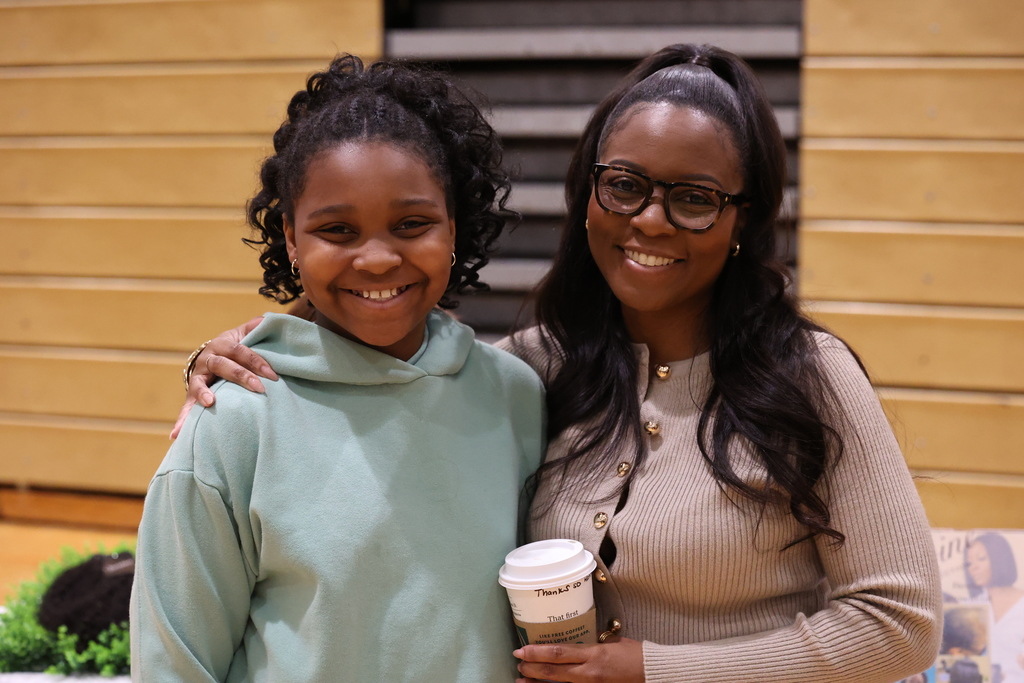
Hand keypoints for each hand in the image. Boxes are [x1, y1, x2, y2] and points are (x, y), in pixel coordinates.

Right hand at [170, 316, 275, 438]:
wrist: (213, 357)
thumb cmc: (236, 348)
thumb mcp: (245, 335)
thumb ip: (257, 329)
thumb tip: (267, 319)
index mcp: (223, 344)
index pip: (241, 351)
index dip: (257, 361)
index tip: (273, 375)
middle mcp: (208, 359)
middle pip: (223, 366)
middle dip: (241, 376)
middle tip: (259, 388)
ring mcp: (198, 377)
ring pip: (198, 384)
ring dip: (203, 394)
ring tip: (210, 404)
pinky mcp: (191, 394)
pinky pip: (185, 408)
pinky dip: (181, 421)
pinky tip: (175, 435)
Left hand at [514, 637, 644, 682]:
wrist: (656, 674)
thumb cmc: (639, 657)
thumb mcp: (615, 644)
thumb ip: (594, 646)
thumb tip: (578, 645)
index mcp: (595, 654)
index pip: (560, 652)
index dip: (538, 652)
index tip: (521, 650)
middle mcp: (591, 672)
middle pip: (555, 671)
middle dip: (533, 667)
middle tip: (518, 663)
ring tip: (522, 681)